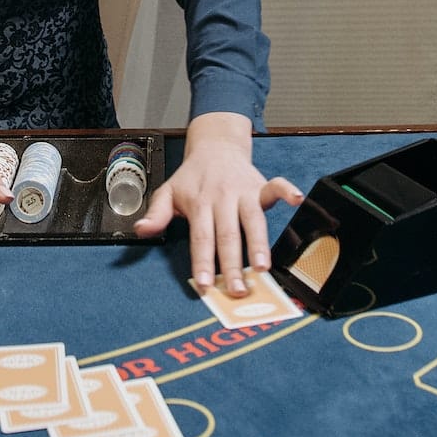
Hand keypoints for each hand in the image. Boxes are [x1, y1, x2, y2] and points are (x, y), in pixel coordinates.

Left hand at [133, 112, 302, 295]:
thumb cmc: (192, 177)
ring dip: (258, 243)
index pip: (201, 237)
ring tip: (263, 267)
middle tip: (238, 290)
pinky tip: (296, 199)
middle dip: (232, 264)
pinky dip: (286, 190)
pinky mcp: (260, 185)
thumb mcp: (168, 192)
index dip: (203, 262)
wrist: (214, 146)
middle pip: (227, 235)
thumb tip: (141, 230)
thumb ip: (157, 214)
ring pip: (252, 220)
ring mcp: (243, 192)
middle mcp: (222, 198)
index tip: (206, 284)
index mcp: (199, 203)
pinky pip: (275, 186)